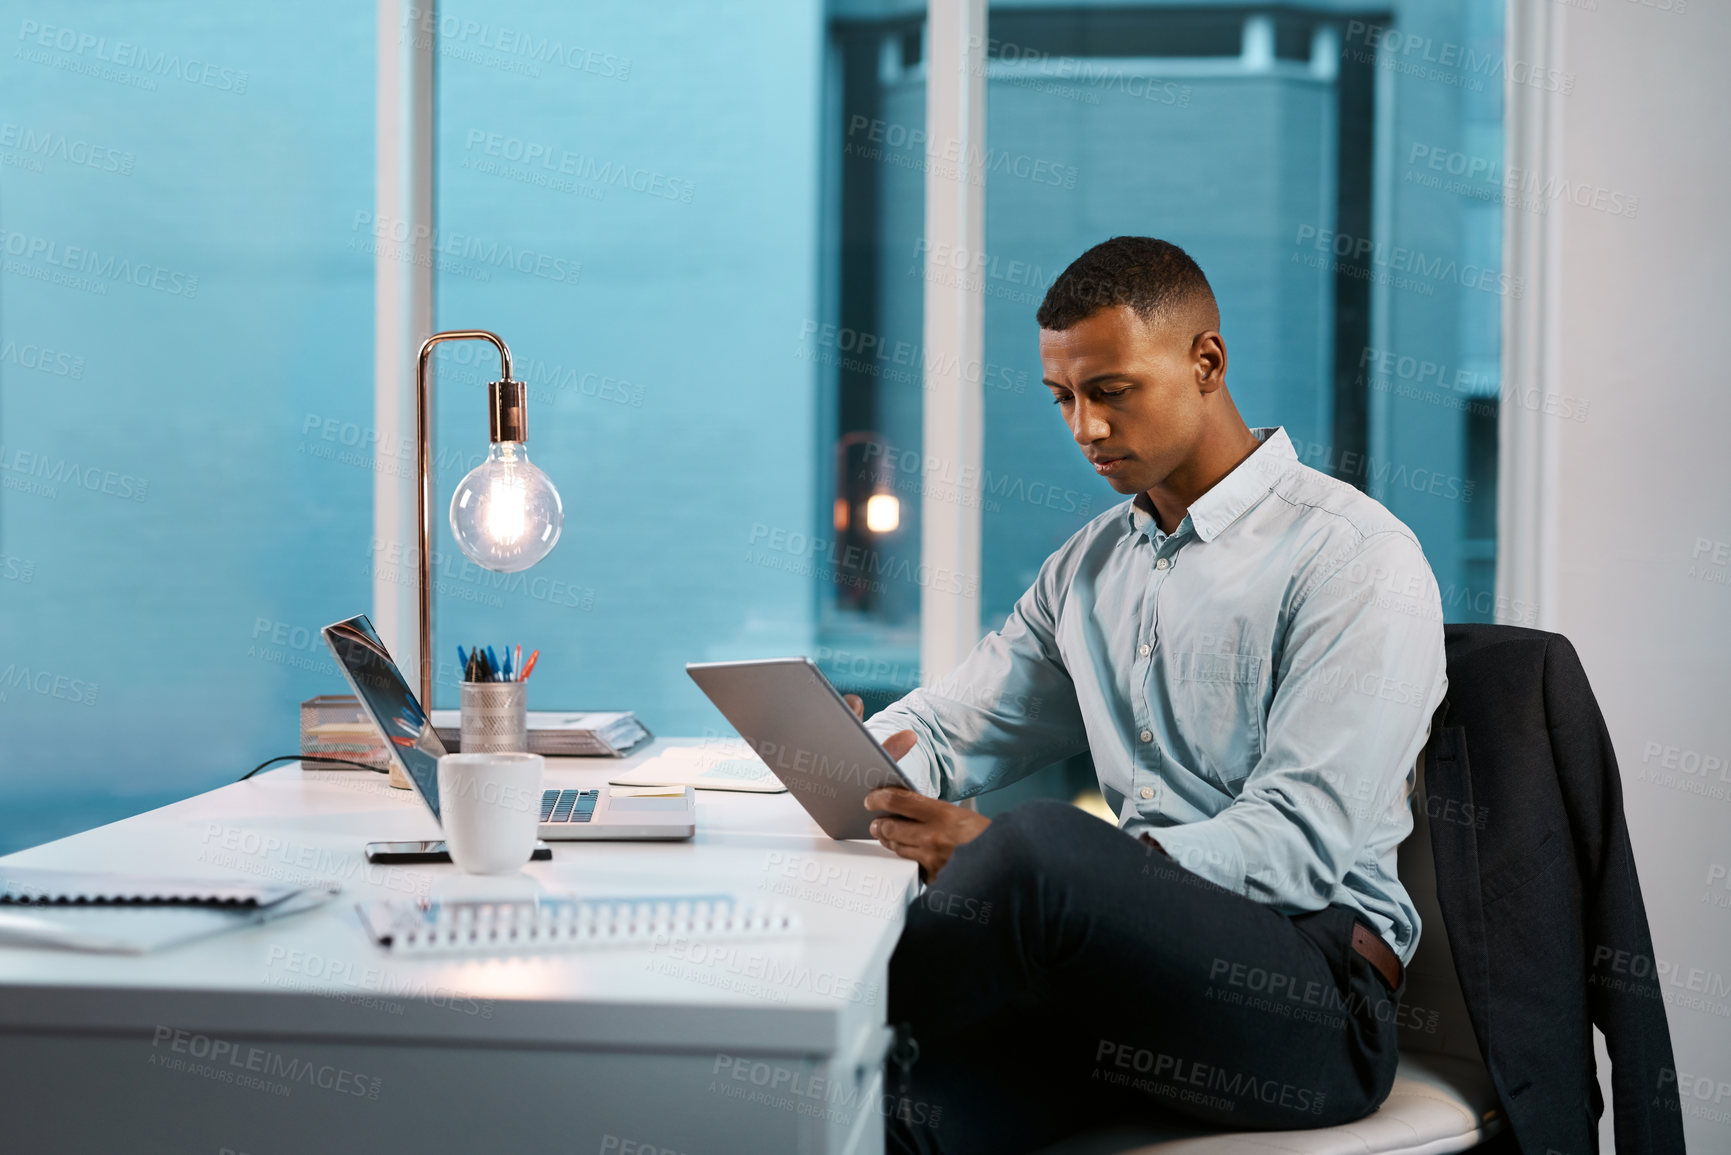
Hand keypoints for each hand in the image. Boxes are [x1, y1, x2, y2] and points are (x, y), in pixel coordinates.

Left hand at [841, 695, 988, 875]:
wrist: (1012, 866)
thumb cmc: (992, 840)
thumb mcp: (965, 817)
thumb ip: (937, 813)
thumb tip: (912, 808)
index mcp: (943, 814)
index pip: (899, 800)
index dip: (880, 798)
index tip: (871, 799)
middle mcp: (934, 837)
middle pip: (891, 827)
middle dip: (880, 825)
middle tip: (876, 822)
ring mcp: (932, 861)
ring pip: (898, 848)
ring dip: (890, 841)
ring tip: (887, 837)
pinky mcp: (934, 880)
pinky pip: (913, 868)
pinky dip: (911, 862)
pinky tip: (912, 857)